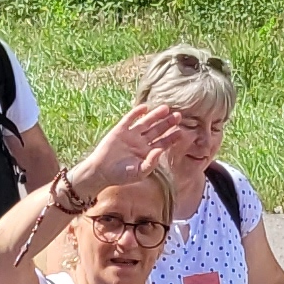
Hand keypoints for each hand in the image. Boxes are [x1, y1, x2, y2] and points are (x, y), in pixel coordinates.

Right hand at [71, 98, 210, 197]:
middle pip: (157, 130)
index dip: (172, 137)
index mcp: (147, 153)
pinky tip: (145, 107)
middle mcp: (141, 142)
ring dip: (155, 115)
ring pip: (146, 122)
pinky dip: (136, 113)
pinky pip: (129, 119)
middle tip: (178, 116)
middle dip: (167, 123)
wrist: (101, 172)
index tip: (182, 132)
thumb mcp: (139, 172)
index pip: (163, 143)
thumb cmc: (120, 176)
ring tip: (166, 108)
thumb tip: (161, 150)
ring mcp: (130, 135)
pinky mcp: (120, 130)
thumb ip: (151, 162)